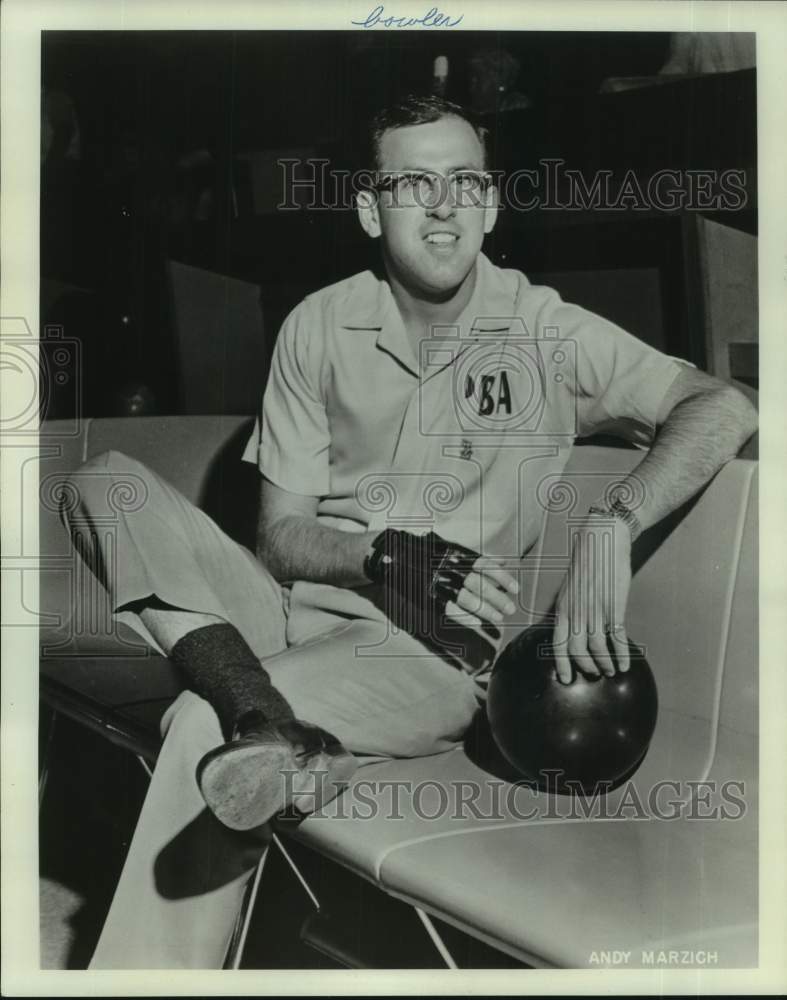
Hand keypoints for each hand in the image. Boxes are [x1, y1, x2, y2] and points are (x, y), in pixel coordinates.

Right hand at [364, 529, 518, 631]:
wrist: (391, 554)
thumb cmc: (426, 550)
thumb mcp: (451, 547)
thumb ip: (476, 556)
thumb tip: (503, 561)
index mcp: (455, 553)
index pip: (485, 565)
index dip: (502, 578)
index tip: (516, 588)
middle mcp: (447, 566)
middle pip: (478, 584)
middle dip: (497, 597)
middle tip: (510, 608)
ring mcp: (436, 581)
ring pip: (465, 598)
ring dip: (484, 609)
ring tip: (498, 617)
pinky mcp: (425, 594)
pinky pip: (448, 607)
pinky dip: (464, 615)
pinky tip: (476, 622)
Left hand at [552, 514, 632, 682]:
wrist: (602, 539)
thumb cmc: (587, 563)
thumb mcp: (570, 587)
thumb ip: (571, 608)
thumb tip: (571, 629)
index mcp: (563, 608)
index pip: (557, 644)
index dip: (562, 665)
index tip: (566, 679)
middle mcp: (577, 612)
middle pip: (577, 651)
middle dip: (586, 668)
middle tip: (594, 674)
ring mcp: (596, 611)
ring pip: (598, 649)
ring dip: (605, 664)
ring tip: (612, 671)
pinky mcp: (615, 607)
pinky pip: (618, 639)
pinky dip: (622, 654)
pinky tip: (626, 663)